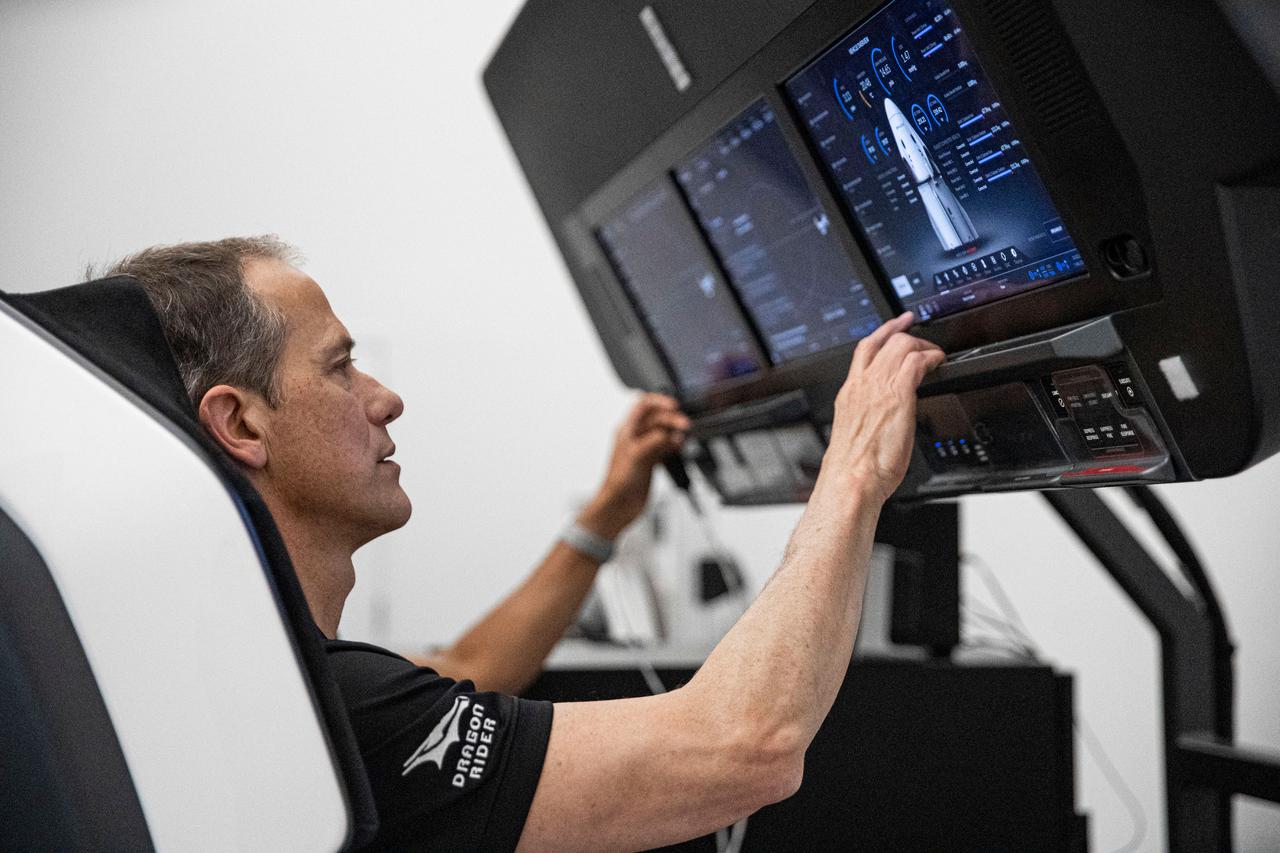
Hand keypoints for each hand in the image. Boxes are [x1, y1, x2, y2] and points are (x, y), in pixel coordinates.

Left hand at [580, 393, 690, 539]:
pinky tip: (680, 446)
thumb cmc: (618, 482)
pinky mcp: (651, 461)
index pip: (643, 405)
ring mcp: (644, 449)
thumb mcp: (637, 456)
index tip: (674, 406)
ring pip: (663, 432)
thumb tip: (671, 434)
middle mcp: (635, 437)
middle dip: (672, 419)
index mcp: (627, 429)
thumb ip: (655, 441)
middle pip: (657, 418)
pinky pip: (665, 447)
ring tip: (684, 436)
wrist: (619, 505)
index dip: (659, 401)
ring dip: (675, 432)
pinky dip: (674, 445)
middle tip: (685, 425)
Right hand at [819, 312, 945, 504]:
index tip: (895, 326)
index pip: (864, 349)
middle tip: (922, 335)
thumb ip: (866, 418)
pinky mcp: (898, 395)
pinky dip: (931, 357)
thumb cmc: (853, 468)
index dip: (882, 332)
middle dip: (906, 333)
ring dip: (922, 345)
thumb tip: (878, 422)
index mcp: (849, 393)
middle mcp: (861, 384)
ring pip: (901, 345)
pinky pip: (916, 362)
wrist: (851, 479)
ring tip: (935, 353)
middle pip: (884, 341)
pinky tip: (939, 362)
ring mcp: (878, 387)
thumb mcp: (854, 434)